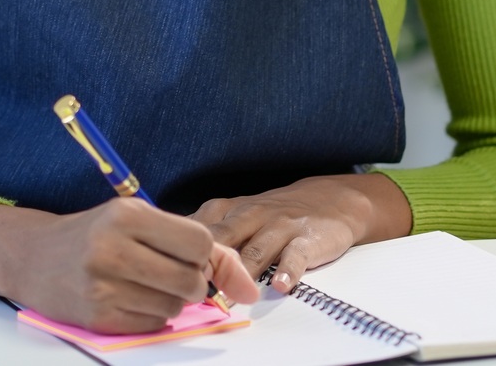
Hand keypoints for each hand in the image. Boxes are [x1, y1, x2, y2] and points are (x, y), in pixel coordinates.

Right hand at [0, 200, 258, 333]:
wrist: (32, 256)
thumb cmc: (93, 234)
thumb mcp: (138, 222)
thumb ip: (196, 247)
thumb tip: (250, 289)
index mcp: (126, 213)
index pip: (199, 242)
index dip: (200, 254)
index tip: (181, 253)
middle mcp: (113, 246)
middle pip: (191, 279)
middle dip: (189, 281)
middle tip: (162, 270)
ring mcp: (103, 284)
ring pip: (175, 306)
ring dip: (168, 300)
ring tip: (139, 283)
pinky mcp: (97, 315)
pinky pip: (153, 325)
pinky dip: (149, 316)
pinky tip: (125, 298)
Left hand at [191, 173, 412, 291]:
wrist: (328, 199)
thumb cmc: (271, 215)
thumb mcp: (234, 215)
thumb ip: (205, 236)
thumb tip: (169, 261)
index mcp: (226, 210)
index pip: (197, 227)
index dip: (180, 248)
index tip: (166, 267)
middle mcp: (249, 215)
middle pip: (221, 237)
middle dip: (204, 260)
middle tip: (189, 283)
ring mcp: (278, 226)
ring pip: (255, 249)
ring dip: (240, 271)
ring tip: (228, 295)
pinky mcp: (307, 239)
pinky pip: (295, 256)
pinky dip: (287, 270)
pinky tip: (279, 285)